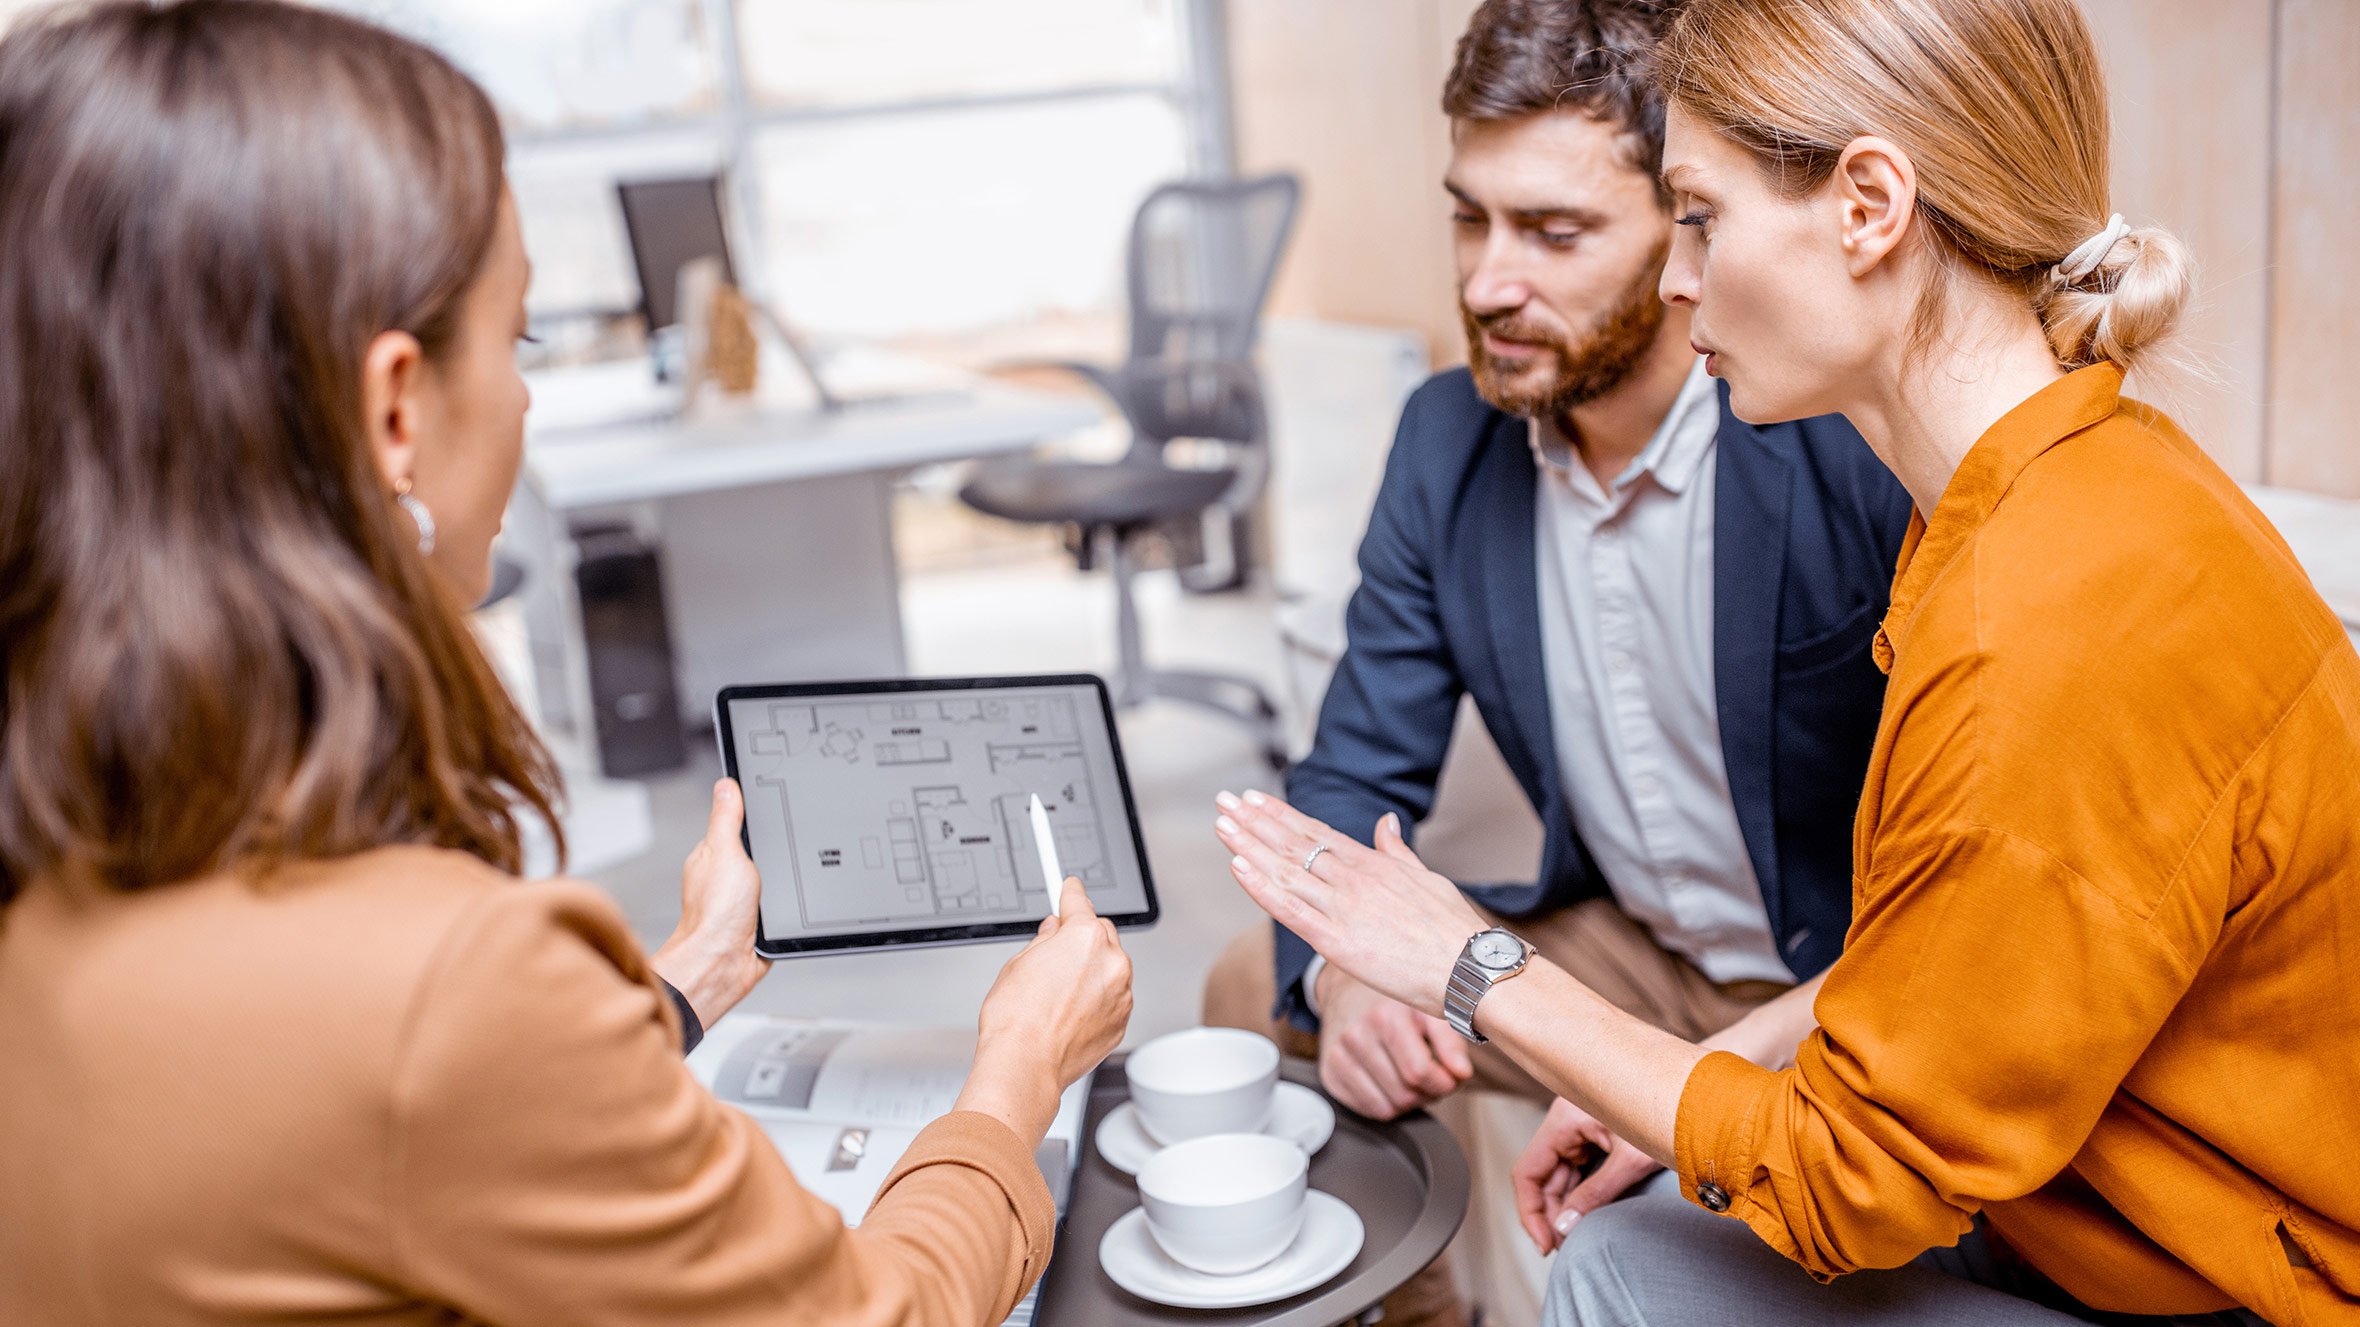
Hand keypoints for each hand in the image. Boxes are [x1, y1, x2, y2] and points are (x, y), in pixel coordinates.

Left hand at [651, 779, 771, 1028]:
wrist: (724, 963)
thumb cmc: (715, 913)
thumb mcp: (724, 851)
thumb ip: (727, 818)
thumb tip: (725, 786)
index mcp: (712, 854)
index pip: (736, 823)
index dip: (753, 815)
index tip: (772, 807)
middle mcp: (725, 876)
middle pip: (759, 849)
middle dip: (773, 849)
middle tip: (779, 853)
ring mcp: (741, 899)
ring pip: (773, 875)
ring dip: (781, 879)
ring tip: (780, 880)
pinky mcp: (758, 918)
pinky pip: (780, 901)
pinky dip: (786, 901)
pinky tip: (784, 902)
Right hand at [958, 878, 1133, 1142]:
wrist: (1025, 1064)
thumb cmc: (1016, 1020)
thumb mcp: (1018, 964)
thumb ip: (1044, 941)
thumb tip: (1053, 931)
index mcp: (1084, 938)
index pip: (1079, 903)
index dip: (1072, 894)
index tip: (1072, 887)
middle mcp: (1110, 961)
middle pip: (1102, 933)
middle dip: (1083, 938)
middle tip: (1058, 954)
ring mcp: (1120, 992)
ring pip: (1110, 967)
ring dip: (1093, 971)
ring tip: (1060, 994)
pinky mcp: (1122, 1020)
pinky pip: (1114, 997)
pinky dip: (1099, 998)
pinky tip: (1071, 1012)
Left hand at [1214, 789, 1483, 1017]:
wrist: (1470, 967)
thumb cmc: (1454, 931)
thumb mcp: (1425, 878)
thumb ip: (1397, 850)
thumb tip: (1386, 822)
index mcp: (1372, 863)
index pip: (1316, 831)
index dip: (1281, 815)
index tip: (1255, 800)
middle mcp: (1352, 879)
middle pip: (1293, 843)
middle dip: (1254, 821)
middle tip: (1226, 801)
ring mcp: (1342, 907)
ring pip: (1284, 870)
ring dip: (1248, 846)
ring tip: (1222, 825)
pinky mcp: (1336, 940)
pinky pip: (1289, 910)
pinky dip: (1261, 887)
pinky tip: (1238, 868)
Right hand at [1316, 966, 1473, 1119]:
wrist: (1350, 992)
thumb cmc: (1397, 1005)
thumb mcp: (1430, 1011)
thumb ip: (1452, 1042)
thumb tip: (1461, 1073)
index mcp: (1385, 1016)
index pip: (1420, 1072)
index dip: (1444, 1083)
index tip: (1451, 1077)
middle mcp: (1357, 1035)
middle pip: (1404, 1094)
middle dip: (1427, 1094)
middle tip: (1432, 1077)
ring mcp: (1339, 1056)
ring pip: (1387, 1108)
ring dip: (1408, 1102)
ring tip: (1411, 1078)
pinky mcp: (1329, 1074)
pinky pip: (1368, 1110)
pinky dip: (1386, 1104)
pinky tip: (1390, 1082)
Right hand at [1513, 1096, 1662, 1252]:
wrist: (1698, 1100)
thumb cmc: (1668, 1115)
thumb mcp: (1631, 1160)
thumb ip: (1596, 1194)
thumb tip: (1564, 1228)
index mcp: (1564, 1119)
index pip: (1527, 1171)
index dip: (1531, 1212)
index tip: (1545, 1244)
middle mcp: (1566, 1122)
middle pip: (1542, 1176)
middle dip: (1550, 1214)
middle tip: (1562, 1247)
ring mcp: (1580, 1129)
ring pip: (1559, 1176)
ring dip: (1564, 1207)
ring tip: (1573, 1238)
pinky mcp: (1595, 1137)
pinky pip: (1577, 1171)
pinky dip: (1579, 1195)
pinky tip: (1585, 1217)